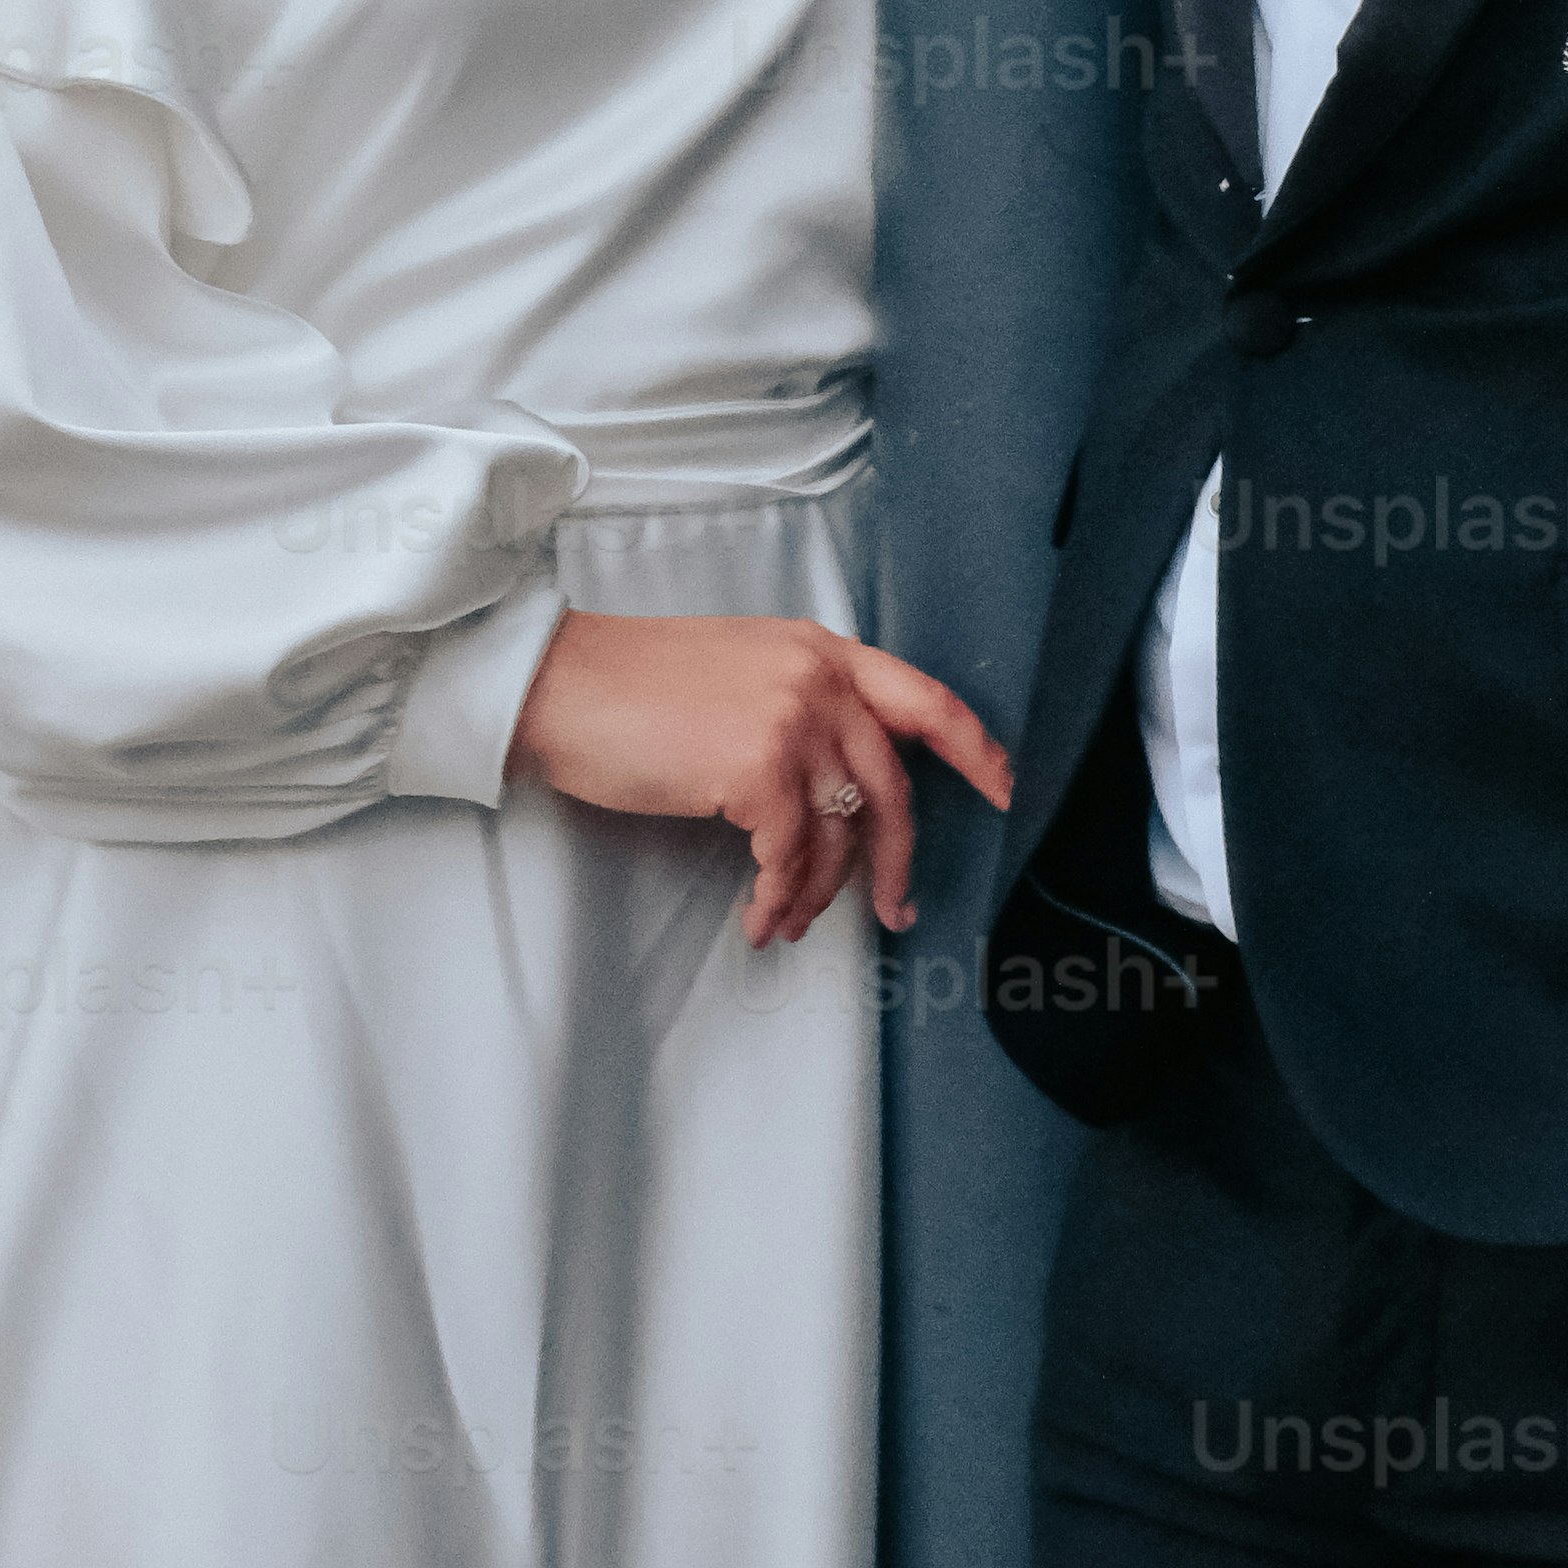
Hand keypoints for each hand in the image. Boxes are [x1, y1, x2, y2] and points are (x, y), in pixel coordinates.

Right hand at [505, 611, 1012, 947]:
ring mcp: (792, 721)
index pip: (925, 698)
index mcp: (821, 648)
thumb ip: (801, 704)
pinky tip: (758, 919)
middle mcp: (819, 678)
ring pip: (838, 835)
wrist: (561, 684)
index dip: (977, 749)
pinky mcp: (756, 769)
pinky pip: (789, 858)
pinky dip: (777, 900)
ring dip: (816, 893)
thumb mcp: (741, 669)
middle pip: (890, 787)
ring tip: (789, 918)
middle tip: (897, 910)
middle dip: (896, 862)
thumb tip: (837, 786)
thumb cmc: (634, 686)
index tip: (1006, 791)